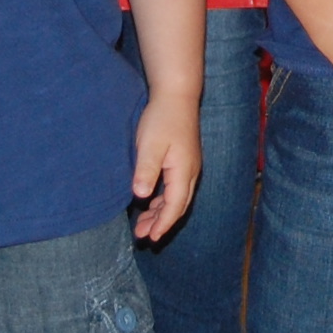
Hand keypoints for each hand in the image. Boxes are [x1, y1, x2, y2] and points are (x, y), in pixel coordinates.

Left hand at [130, 92, 201, 241]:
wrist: (177, 95)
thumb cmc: (162, 118)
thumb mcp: (150, 145)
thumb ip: (146, 170)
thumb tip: (142, 195)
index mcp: (184, 171)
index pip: (175, 206)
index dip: (163, 224)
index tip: (151, 238)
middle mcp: (191, 172)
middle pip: (178, 205)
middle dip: (161, 222)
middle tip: (142, 235)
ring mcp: (189, 166)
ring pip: (177, 197)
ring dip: (161, 212)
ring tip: (143, 224)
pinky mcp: (184, 160)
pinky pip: (176, 188)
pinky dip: (164, 199)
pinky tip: (151, 202)